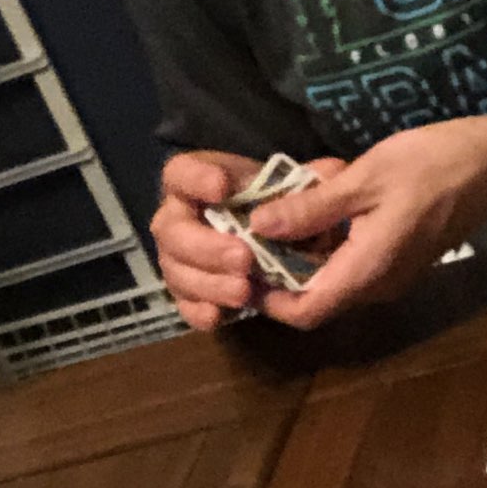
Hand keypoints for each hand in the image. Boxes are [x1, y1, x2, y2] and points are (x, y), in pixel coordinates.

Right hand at [151, 150, 331, 329]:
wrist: (306, 239)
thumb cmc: (299, 203)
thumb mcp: (316, 186)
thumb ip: (312, 187)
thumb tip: (288, 207)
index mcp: (202, 181)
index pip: (180, 172)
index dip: (194, 179)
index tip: (221, 188)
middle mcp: (182, 217)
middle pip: (170, 229)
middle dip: (204, 246)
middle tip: (243, 258)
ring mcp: (183, 258)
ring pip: (175, 270)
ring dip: (207, 283)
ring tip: (244, 292)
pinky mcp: (194, 292)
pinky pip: (184, 304)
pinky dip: (199, 311)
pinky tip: (220, 315)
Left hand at [241, 123, 486, 326]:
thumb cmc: (433, 165)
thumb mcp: (365, 178)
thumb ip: (310, 207)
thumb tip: (258, 227)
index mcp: (367, 272)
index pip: (305, 311)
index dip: (266, 299)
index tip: (237, 266)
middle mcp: (376, 285)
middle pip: (312, 294)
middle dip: (280, 260)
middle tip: (255, 219)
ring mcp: (389, 274)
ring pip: (329, 271)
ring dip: (305, 240)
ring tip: (290, 194)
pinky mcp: (396, 256)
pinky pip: (349, 256)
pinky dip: (329, 232)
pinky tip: (324, 189)